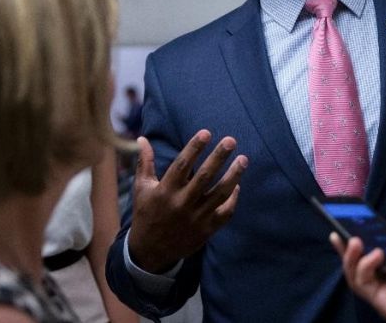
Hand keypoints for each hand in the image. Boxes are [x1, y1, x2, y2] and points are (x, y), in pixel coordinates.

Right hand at [127, 130, 247, 272]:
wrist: (150, 252)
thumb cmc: (146, 214)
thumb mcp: (142, 188)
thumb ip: (145, 163)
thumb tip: (143, 138)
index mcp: (165, 191)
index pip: (181, 165)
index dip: (194, 148)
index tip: (206, 132)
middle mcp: (181, 203)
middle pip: (204, 177)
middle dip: (218, 157)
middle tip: (231, 140)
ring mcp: (196, 217)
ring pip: (219, 194)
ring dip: (233, 175)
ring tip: (243, 159)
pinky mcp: (207, 230)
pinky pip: (225, 212)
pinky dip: (233, 199)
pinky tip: (237, 185)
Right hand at [331, 231, 385, 322]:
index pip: (375, 256)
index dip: (363, 243)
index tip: (352, 226)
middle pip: (359, 266)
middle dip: (346, 251)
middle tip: (336, 233)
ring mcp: (384, 293)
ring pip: (356, 276)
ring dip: (351, 257)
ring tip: (353, 241)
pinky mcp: (381, 302)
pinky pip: (364, 284)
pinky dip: (364, 267)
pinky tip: (374, 254)